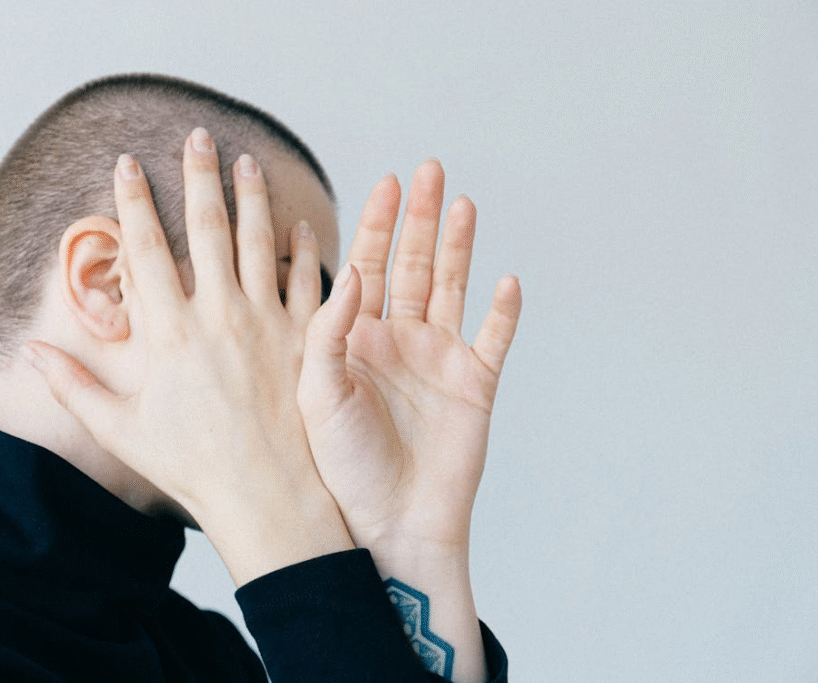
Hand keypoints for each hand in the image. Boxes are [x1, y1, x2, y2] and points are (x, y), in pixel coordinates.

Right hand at [25, 129, 351, 584]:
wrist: (266, 497)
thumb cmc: (192, 468)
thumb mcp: (121, 429)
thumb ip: (74, 385)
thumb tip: (32, 351)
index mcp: (170, 332)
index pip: (147, 248)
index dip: (134, 201)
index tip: (127, 164)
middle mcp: (219, 317)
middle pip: (206, 228)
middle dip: (198, 176)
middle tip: (198, 136)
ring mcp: (267, 325)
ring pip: (259, 243)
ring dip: (251, 198)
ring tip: (247, 162)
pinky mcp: (305, 341)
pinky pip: (307, 283)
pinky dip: (305, 251)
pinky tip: (302, 225)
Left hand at [298, 160, 521, 556]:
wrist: (388, 524)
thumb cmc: (341, 467)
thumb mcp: (318, 394)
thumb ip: (330, 330)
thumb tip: (353, 269)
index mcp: (355, 338)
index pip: (366, 264)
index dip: (375, 223)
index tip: (385, 181)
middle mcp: (397, 341)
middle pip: (412, 265)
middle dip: (419, 218)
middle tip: (428, 169)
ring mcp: (439, 360)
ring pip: (452, 289)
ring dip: (459, 247)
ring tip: (462, 203)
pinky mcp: (475, 386)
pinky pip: (494, 339)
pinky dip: (504, 312)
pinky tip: (506, 281)